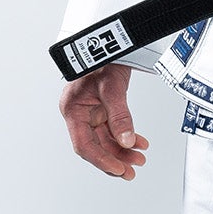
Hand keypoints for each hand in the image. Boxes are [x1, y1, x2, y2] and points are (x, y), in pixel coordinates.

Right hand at [60, 63, 148, 178]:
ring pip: (105, 140)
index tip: (118, 170)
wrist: (110, 40)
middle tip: (131, 172)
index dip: (101, 160)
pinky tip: (140, 143)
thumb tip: (128, 141)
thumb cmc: (104, 58)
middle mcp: (79, 113)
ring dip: (123, 150)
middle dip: (114, 160)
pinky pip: (112, 129)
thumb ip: (120, 116)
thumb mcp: (112, 87)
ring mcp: (90, 112)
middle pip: (95, 145)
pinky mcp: (101, 108)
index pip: (84, 145)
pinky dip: (126, 137)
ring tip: (140, 159)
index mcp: (72, 110)